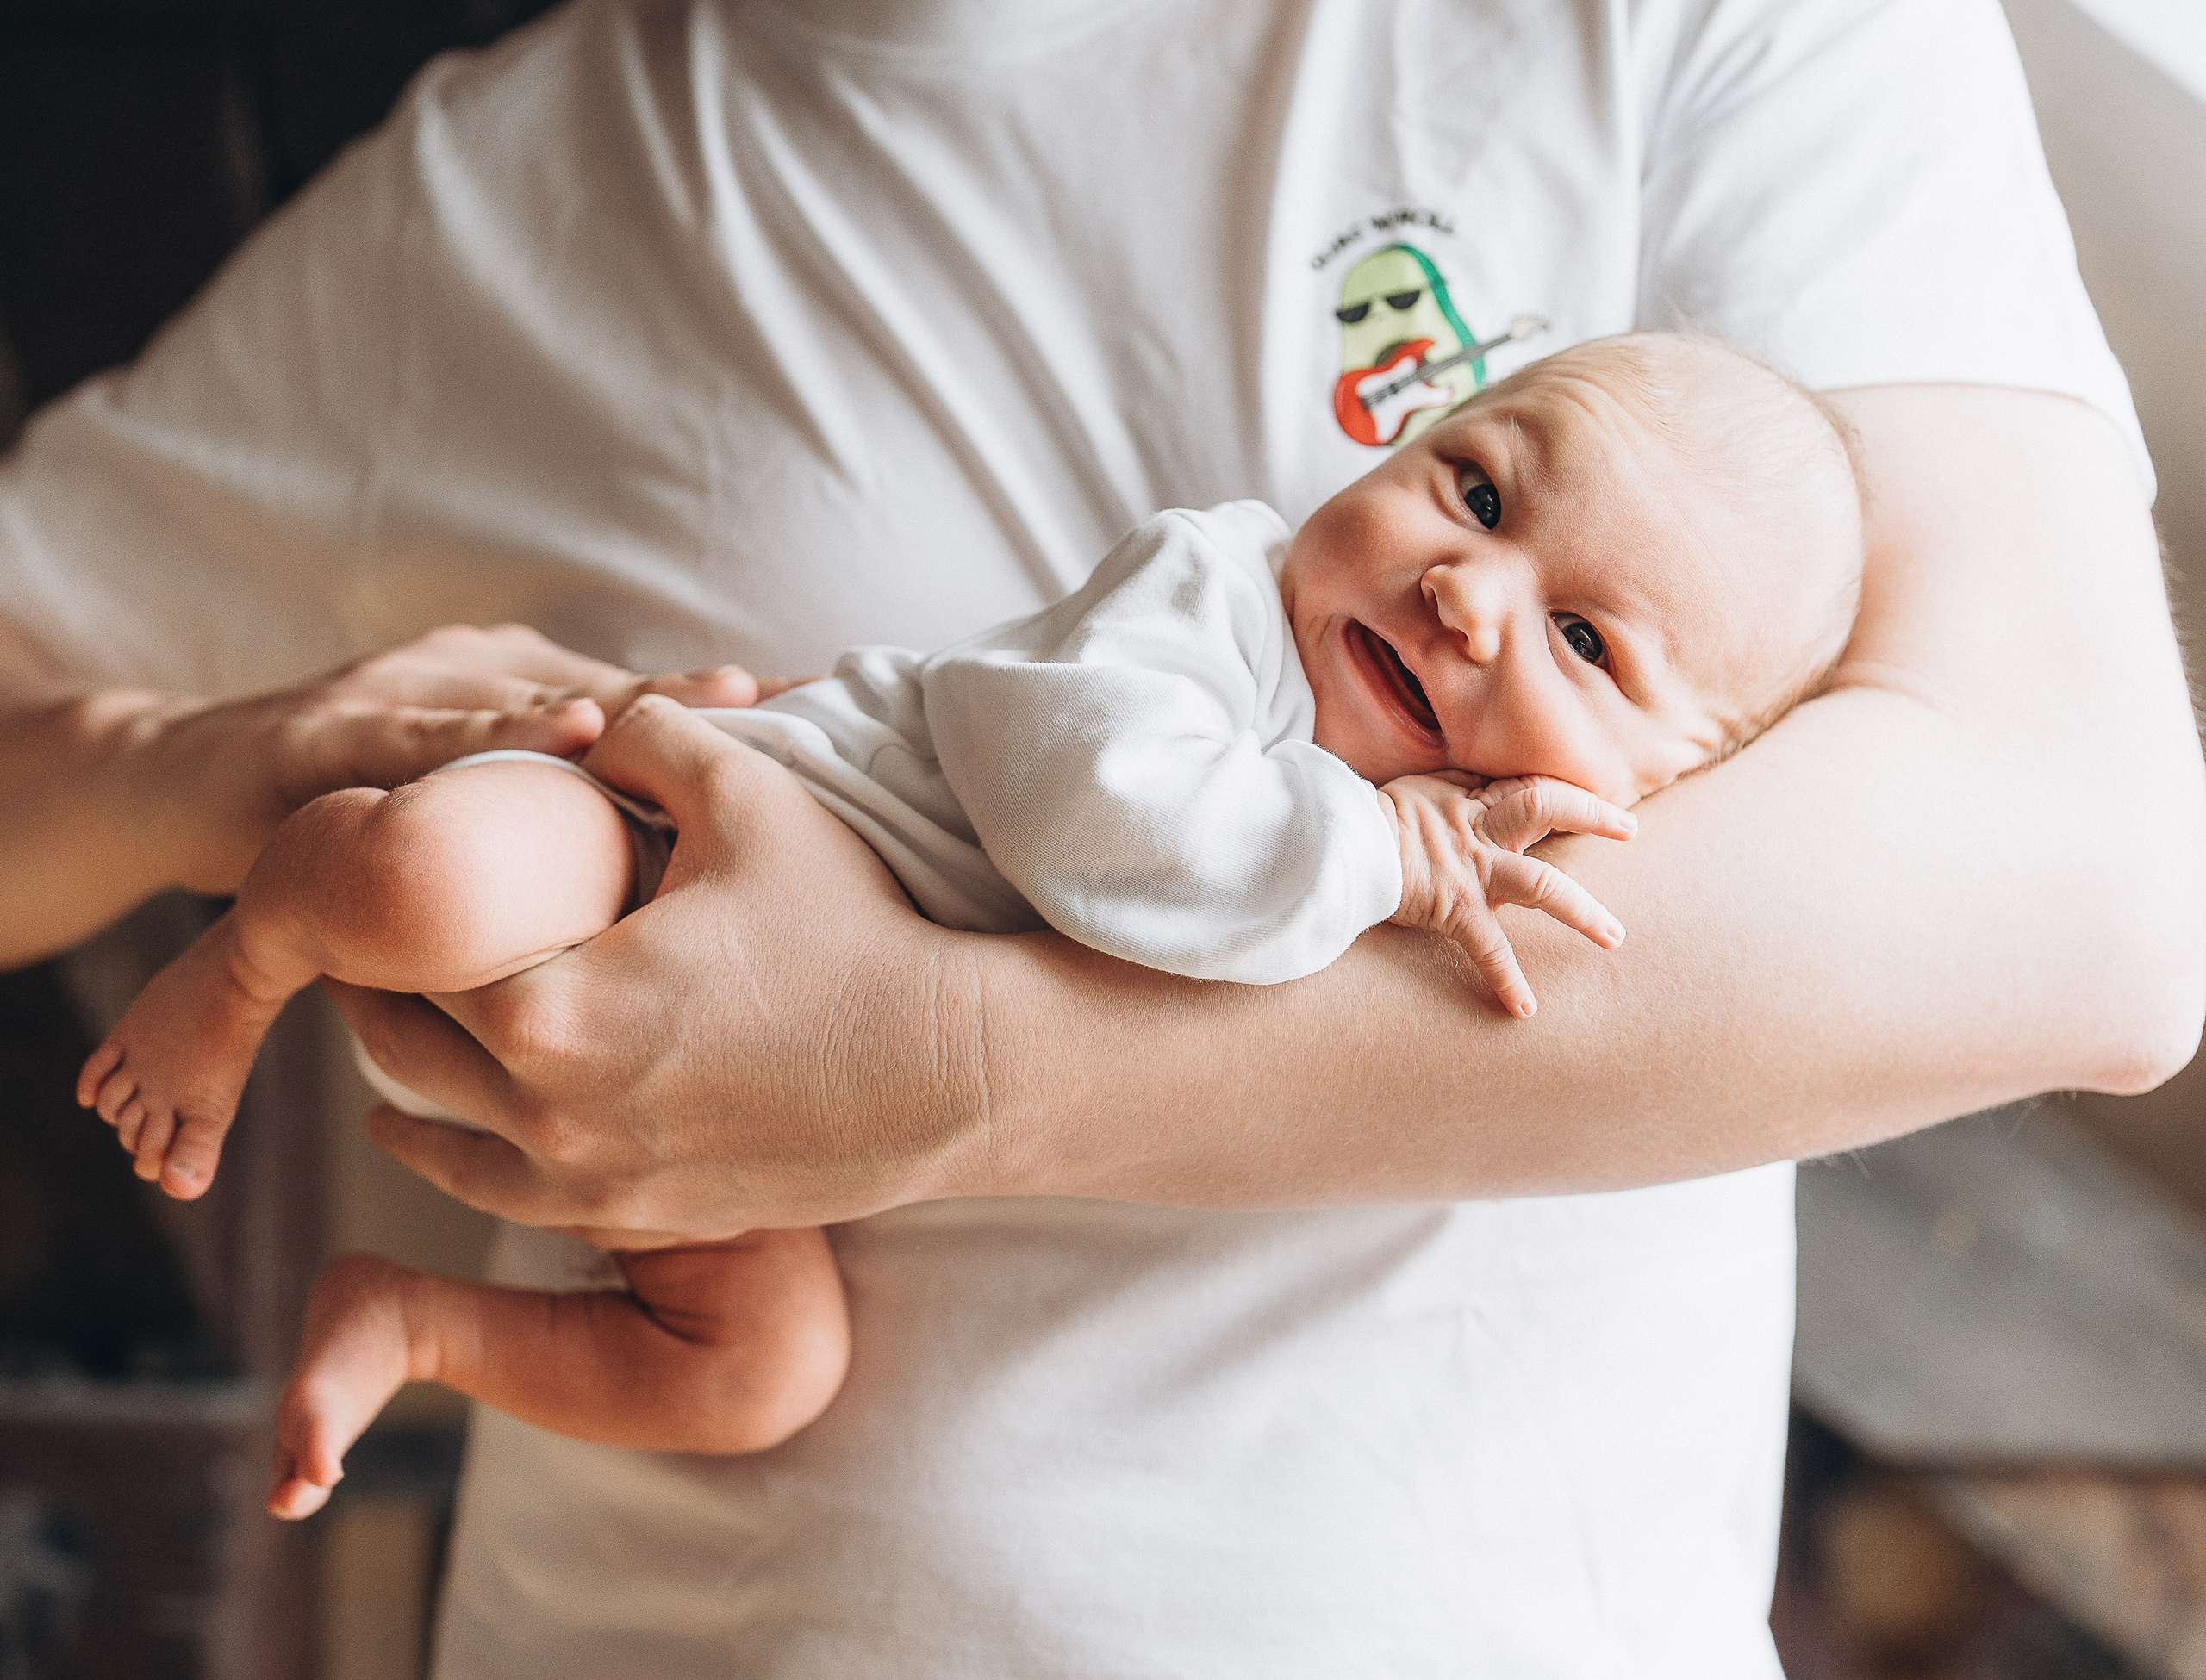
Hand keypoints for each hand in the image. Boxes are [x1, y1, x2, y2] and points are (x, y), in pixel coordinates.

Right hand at [132, 624, 758, 893]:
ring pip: (529, 708)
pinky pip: (419, 741)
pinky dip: (493, 737)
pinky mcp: (326, 738)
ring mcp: (399, 700)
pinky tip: (569, 735)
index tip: (833, 712)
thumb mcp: (471, 818)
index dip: (731, 714)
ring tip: (726, 699)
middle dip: (706, 700)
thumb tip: (676, 864)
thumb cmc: (352, 802)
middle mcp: (471, 682)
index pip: (643, 710)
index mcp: (518, 701)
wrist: (174, 787)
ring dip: (637, 705)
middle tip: (809, 705)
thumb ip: (560, 829)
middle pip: (607, 696)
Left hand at [340, 695, 980, 1244]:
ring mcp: (595, 1181)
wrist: (959, 1071)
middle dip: (382, 985)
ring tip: (391, 1028)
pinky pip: (510, 1200)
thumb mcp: (749, 794)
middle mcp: (548, 1115)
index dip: (391, 898)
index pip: (414, 948)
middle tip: (375, 936)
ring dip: (405, 1081)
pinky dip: (463, 1161)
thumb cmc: (856, 928)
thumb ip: (648, 734)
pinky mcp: (645, 1216)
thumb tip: (596, 727)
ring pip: (443, 1137)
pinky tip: (446, 1133)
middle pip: (405, 1045)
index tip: (382, 863)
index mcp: (547, 1007)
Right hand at [1380, 772, 1633, 1017]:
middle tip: (1632, 830)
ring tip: (1614, 937)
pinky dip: (1508, 981)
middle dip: (1593, 816)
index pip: (1529, 786)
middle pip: (1545, 809)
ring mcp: (1471, 871)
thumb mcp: (1421, 789)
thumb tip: (1480, 787)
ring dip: (1582, 911)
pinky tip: (1524, 1010)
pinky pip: (1489, 950)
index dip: (1570, 791)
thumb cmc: (1372, 817)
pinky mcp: (1455, 909)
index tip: (1606, 803)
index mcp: (1471, 802)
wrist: (1341, 847)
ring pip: (1541, 884)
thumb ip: (1457, 791)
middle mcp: (1479, 832)